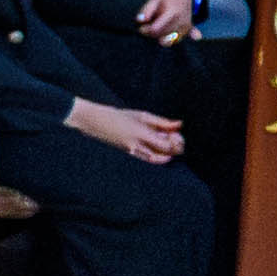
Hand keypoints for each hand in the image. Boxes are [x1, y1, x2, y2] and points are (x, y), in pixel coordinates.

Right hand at [68, 97, 186, 162]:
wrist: (96, 123)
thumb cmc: (119, 116)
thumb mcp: (142, 116)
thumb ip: (162, 122)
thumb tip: (180, 124)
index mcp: (142, 134)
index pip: (168, 146)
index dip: (177, 142)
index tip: (177, 134)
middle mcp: (138, 146)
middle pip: (165, 154)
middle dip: (175, 148)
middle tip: (175, 138)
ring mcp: (133, 152)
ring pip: (157, 160)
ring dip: (166, 153)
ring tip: (167, 144)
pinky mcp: (129, 154)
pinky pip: (147, 160)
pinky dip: (157, 157)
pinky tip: (158, 150)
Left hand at [136, 0, 195, 41]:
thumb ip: (146, 9)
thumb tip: (139, 20)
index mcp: (173, 12)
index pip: (156, 30)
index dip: (146, 30)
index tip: (141, 27)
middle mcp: (182, 21)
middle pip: (163, 37)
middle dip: (152, 34)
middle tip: (146, 28)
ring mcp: (186, 26)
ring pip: (170, 40)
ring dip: (160, 37)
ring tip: (156, 27)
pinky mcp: (188, 30)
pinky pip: (181, 39)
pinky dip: (176, 39)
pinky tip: (187, 38)